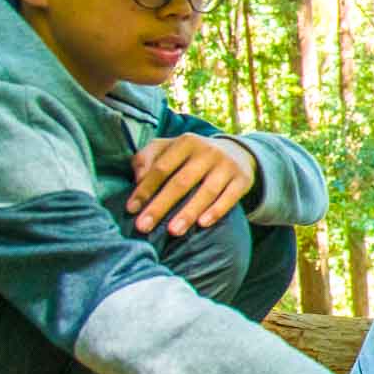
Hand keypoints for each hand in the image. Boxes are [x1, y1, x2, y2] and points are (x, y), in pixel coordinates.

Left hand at [130, 134, 257, 235]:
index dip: (145, 189)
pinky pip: (229, 198)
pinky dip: (216, 211)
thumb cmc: (192, 156)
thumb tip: (138, 178)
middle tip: (143, 227)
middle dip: (160, 206)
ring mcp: (226, 165)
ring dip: (188, 213)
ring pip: (206, 192)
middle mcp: (207, 151)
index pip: (161, 168)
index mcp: (185, 142)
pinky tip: (202, 224)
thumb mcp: (169, 148)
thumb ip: (147, 158)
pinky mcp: (242, 179)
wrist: (236, 152)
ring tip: (172, 232)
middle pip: (180, 182)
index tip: (131, 209)